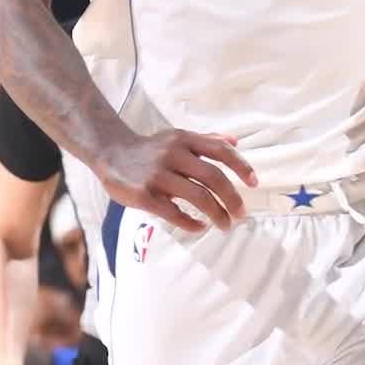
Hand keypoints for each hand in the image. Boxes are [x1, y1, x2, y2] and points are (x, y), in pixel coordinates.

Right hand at [101, 131, 256, 233]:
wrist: (110, 153)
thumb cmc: (150, 149)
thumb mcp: (177, 138)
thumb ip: (206, 140)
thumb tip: (235, 140)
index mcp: (184, 139)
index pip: (221, 150)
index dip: (241, 167)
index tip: (254, 183)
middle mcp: (173, 155)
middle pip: (213, 177)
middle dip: (232, 199)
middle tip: (241, 214)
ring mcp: (158, 175)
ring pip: (198, 197)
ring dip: (217, 214)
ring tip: (225, 225)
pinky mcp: (144, 195)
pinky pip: (174, 213)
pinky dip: (191, 223)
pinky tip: (199, 227)